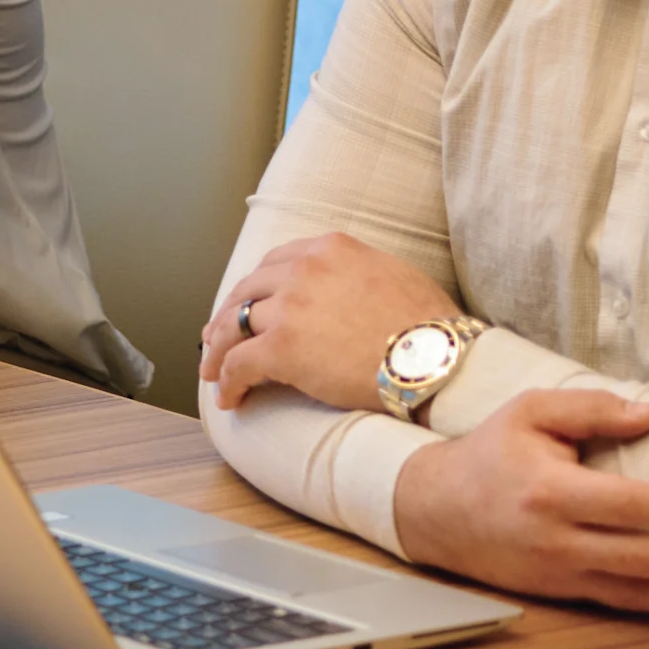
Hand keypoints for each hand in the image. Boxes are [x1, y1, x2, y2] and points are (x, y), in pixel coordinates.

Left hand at [202, 231, 465, 411]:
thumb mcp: (392, 275)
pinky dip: (227, 383)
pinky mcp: (280, 347)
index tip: (247, 306)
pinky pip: (238, 365)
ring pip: (233, 327)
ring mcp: (289, 307)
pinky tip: (229, 399)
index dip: (255, 289)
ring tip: (214, 374)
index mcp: (330, 249)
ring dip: (218, 352)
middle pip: (246, 291)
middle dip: (226, 318)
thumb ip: (355, 273)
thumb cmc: (429, 328)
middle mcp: (303, 270)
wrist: (435, 359)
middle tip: (217, 341)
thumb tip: (340, 291)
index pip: (275, 263)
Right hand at [388, 388, 648, 617]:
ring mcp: (558, 570)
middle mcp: (554, 539)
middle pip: (635, 556)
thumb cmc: (490, 454)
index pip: (622, 503)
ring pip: (633, 589)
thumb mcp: (529, 412)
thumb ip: (590, 407)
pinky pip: (620, 602)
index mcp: (549, 491)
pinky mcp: (561, 589)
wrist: (434, 510)